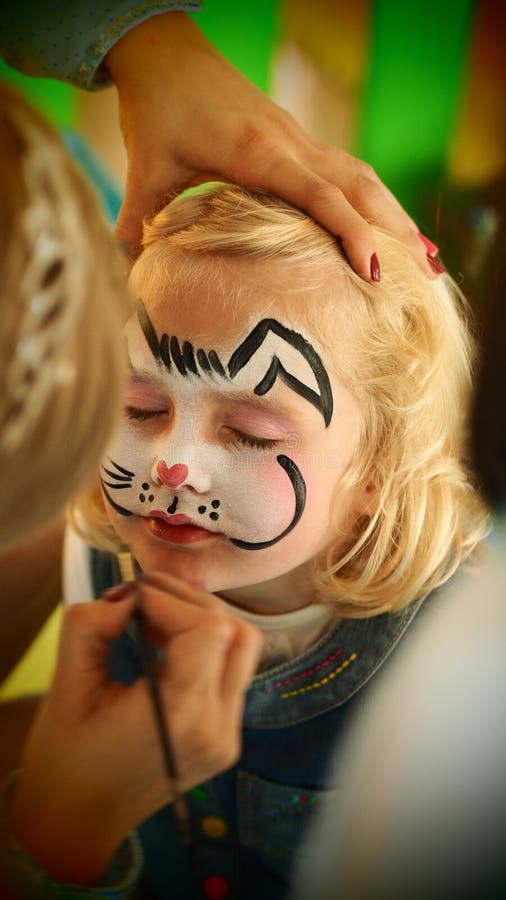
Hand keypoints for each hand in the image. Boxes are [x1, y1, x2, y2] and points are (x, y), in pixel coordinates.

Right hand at [10, 574, 260, 884]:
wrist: (77, 821)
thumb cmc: (64, 758)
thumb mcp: (65, 686)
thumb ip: (91, 627)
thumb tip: (129, 595)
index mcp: (179, 717)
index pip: (209, 629)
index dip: (172, 600)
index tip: (133, 597)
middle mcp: (215, 728)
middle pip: (234, 632)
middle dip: (188, 602)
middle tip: (142, 600)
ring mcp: (228, 736)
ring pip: (243, 648)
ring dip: (202, 621)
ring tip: (155, 622)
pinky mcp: (228, 737)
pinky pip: (233, 672)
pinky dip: (206, 647)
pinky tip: (166, 648)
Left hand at [106, 13, 433, 280]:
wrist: (165, 54)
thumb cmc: (156, 111)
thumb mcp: (144, 169)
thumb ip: (138, 222)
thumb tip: (133, 275)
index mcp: (257, 151)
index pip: (319, 193)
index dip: (349, 230)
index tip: (373, 269)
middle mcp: (290, 143)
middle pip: (358, 185)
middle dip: (395, 229)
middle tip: (427, 272)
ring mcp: (299, 138)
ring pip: (361, 176)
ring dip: (394, 214)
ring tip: (425, 255)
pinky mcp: (298, 138)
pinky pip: (347, 170)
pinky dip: (374, 199)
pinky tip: (387, 223)